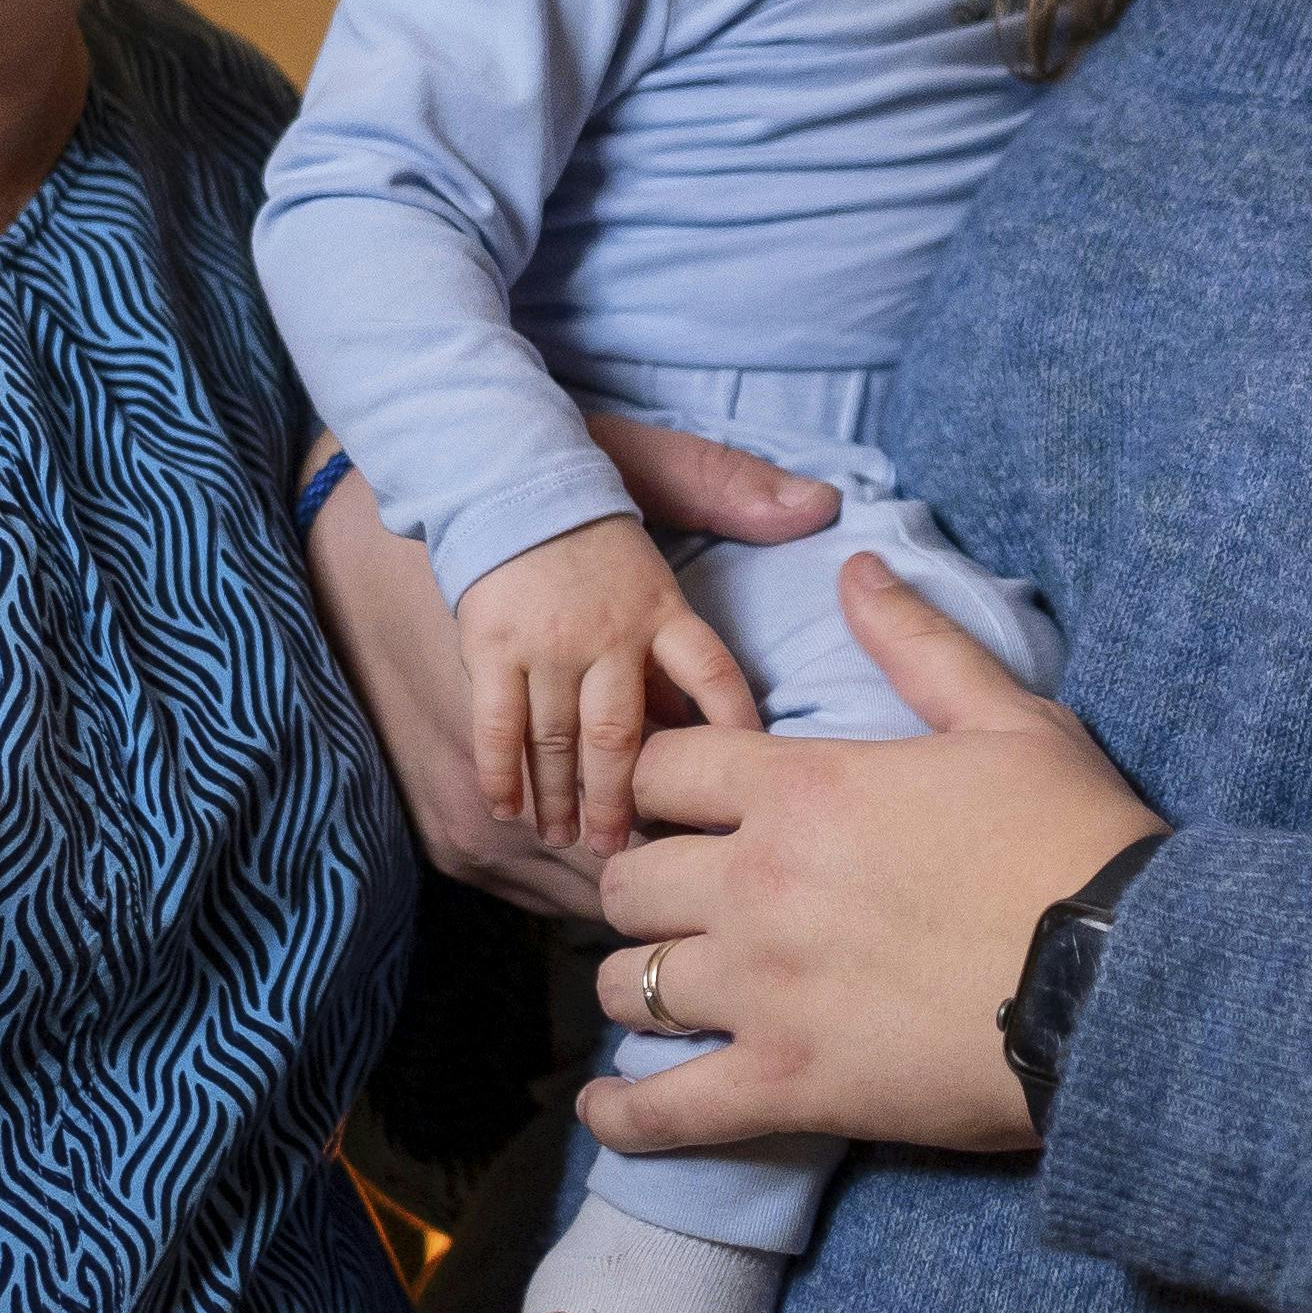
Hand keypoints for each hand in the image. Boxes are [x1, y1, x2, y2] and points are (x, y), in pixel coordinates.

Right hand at [301, 432, 838, 918]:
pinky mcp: (489, 646)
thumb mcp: (667, 469)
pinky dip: (503, 773)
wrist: (494, 458)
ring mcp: (545, 643)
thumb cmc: (586, 474)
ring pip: (561, 742)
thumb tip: (821, 503)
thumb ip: (735, 493)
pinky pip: (498, 725)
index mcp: (661, 598)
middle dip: (628, 803)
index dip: (730, 733)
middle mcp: (607, 630)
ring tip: (577, 845)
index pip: (714, 675)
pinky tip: (509, 811)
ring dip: (567, 801)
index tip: (740, 783)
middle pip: (627, 736)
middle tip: (633, 854)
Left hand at [597, 555, 1163, 1157]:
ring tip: (662, 992)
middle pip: (625, 879)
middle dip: (643, 885)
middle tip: (678, 901)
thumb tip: (858, 566)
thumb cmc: (1073, 840)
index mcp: (802, 789)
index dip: (659, 782)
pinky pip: (665, 1110)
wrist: (1127, 978)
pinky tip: (609, 1106)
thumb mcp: (1006, 717)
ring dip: (638, 984)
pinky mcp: (787, 1085)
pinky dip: (626, 1115)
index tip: (681, 805)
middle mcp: (758, 884)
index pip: (658, 766)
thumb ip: (916, 641)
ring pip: (627, 984)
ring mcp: (764, 991)